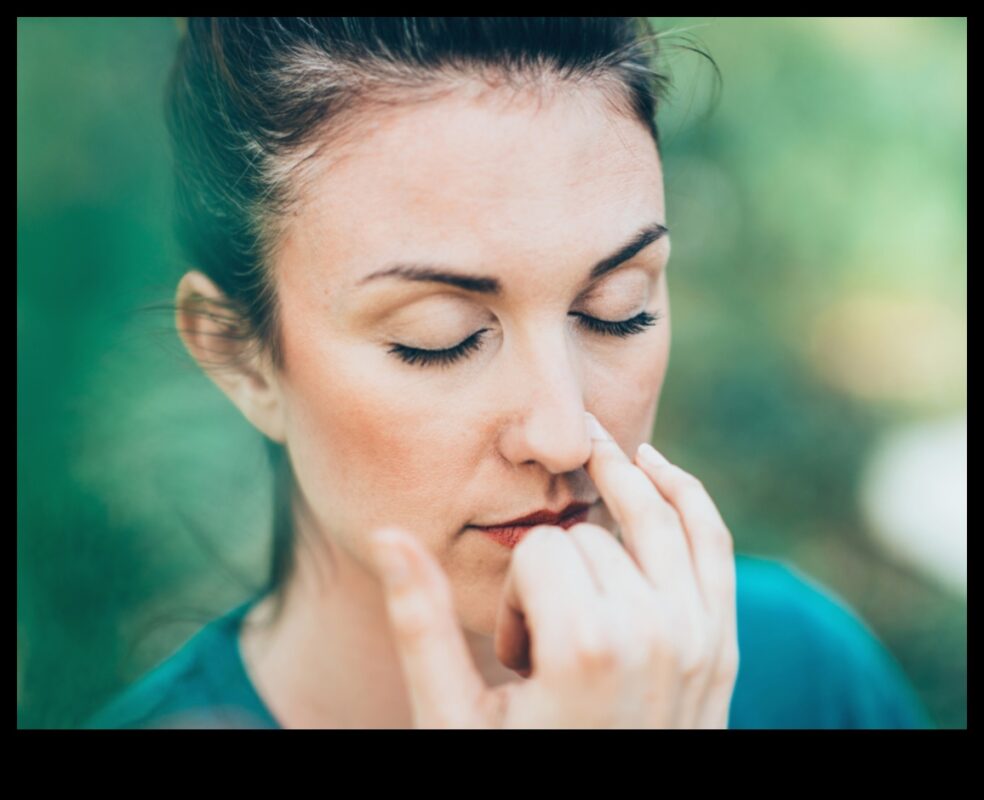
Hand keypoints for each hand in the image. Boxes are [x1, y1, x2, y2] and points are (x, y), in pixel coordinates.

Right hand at [367, 411, 739, 727]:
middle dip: (555, 576)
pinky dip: (687, 493)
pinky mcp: (720, 644)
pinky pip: (713, 541)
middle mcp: (654, 634)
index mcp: (586, 650)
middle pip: (588, 538)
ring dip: (618, 485)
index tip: (516, 657)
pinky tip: (654, 466)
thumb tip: (389, 534)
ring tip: (591, 456)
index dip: (513, 596)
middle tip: (545, 645)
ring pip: (656, 515)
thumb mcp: (454, 718)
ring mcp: (697, 638)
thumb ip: (421, 624)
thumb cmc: (517, 770)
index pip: (538, 553)